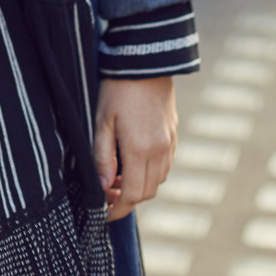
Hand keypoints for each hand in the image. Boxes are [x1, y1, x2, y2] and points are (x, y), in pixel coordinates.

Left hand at [93, 76, 177, 221]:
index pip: (132, 194)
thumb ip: (101, 156)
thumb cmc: (118, 88)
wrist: (145, 60)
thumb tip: (101, 187)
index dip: (118, 210)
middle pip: (147, 191)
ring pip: (158, 180)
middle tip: (106, 195)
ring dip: (139, 186)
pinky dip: (150, 172)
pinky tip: (133, 161)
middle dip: (127, 200)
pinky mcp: (173, 134)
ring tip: (116, 177)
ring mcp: (170, 142)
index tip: (105, 215)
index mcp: (140, 149)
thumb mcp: (102, 120)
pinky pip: (165, 164)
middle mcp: (160, 150)